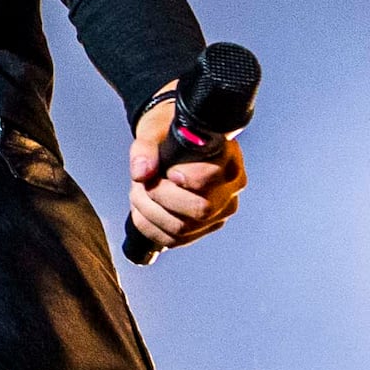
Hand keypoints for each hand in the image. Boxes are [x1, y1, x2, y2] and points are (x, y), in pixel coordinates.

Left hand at [124, 91, 244, 251]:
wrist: (173, 143)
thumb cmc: (169, 132)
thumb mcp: (155, 129)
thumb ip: (145, 148)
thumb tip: (141, 173)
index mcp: (228, 161)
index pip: (212, 178)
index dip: (186, 178)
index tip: (169, 171)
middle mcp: (230, 191)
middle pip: (199, 210)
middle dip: (161, 197)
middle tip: (143, 182)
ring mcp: (219, 213)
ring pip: (182, 229)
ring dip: (149, 212)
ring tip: (138, 191)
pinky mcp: (202, 229)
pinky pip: (173, 240)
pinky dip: (149, 227)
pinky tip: (142, 209)